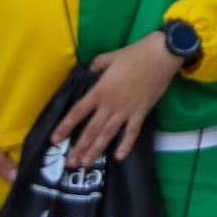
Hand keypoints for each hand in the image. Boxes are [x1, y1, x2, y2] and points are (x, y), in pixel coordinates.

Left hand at [52, 34, 185, 166]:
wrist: (161, 55)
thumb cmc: (134, 54)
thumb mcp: (109, 57)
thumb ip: (97, 65)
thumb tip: (91, 71)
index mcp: (100, 91)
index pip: (78, 112)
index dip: (65, 126)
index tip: (55, 139)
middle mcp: (110, 104)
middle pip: (91, 129)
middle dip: (79, 147)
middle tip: (70, 162)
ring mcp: (126, 110)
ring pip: (108, 134)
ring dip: (96, 149)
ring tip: (86, 162)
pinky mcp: (141, 112)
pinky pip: (132, 132)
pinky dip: (126, 144)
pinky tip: (119, 157)